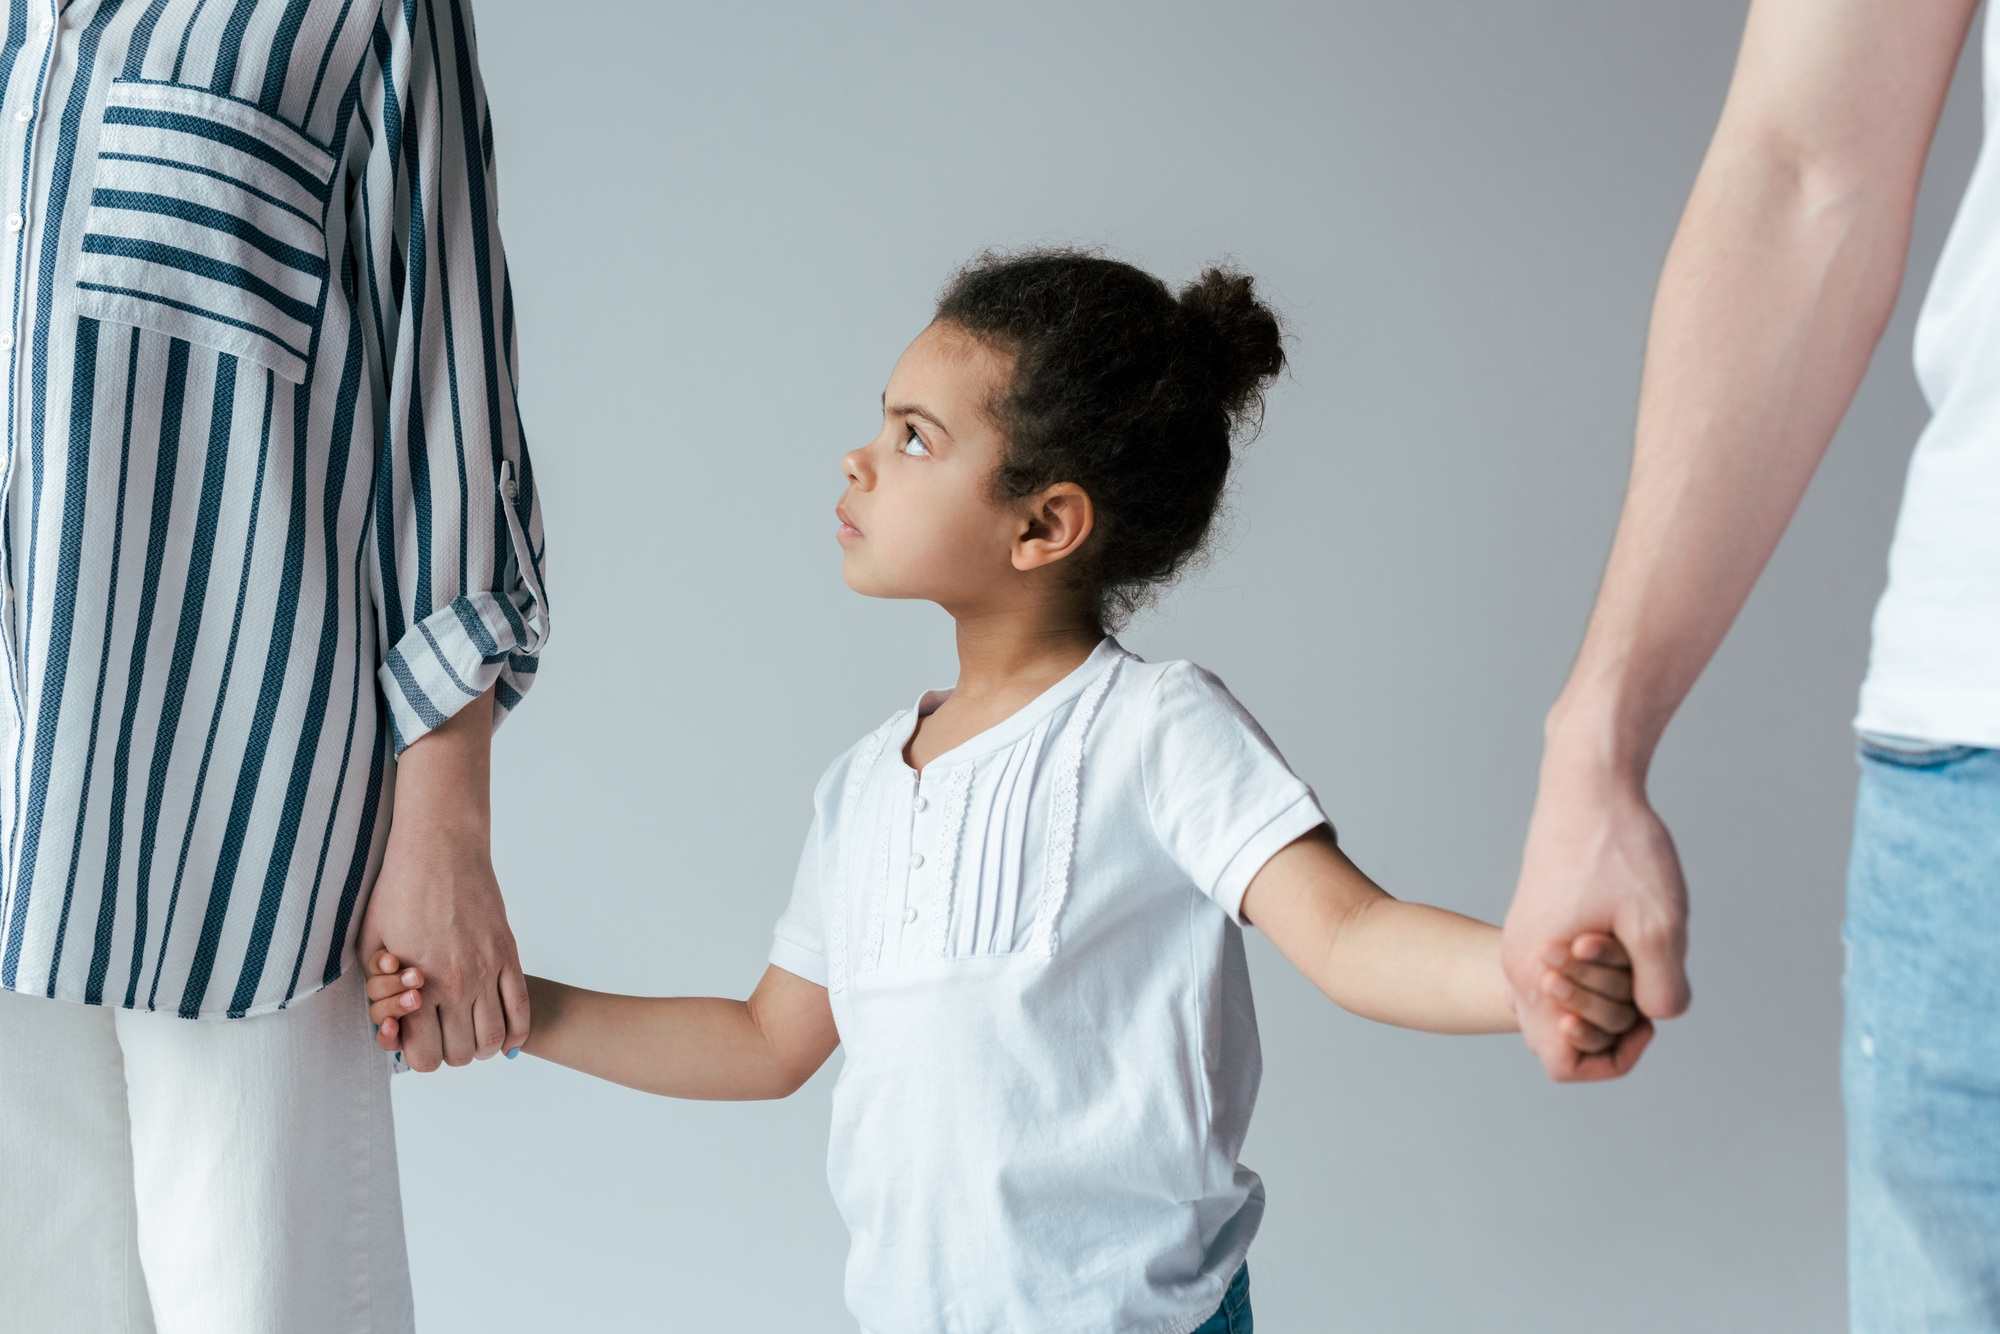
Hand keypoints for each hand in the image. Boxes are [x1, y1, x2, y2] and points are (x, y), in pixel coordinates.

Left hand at [356, 691, 528, 1071]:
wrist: (440, 847)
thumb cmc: (398, 891)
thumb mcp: (371, 944)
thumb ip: (378, 991)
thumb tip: (393, 1026)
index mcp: (420, 985)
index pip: (423, 1055)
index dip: (415, 1054)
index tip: (412, 1038)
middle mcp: (458, 983)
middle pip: (459, 1054)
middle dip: (446, 1053)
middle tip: (439, 1034)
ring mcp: (488, 970)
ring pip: (491, 1040)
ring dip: (478, 1047)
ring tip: (467, 1032)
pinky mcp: (509, 954)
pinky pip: (521, 1010)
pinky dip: (514, 1033)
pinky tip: (502, 1035)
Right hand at [1502, 758, 1688, 1080]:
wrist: (1586, 784)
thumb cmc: (1619, 849)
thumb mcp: (1658, 925)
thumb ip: (1661, 991)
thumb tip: (1655, 1018)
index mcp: (1535, 975)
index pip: (1562, 1064)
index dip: (1610, 1060)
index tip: (1646, 1023)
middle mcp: (1518, 965)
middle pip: (1561, 1039)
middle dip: (1612, 1023)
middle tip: (1644, 971)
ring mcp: (1522, 943)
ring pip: (1561, 1005)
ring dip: (1604, 995)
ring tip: (1636, 950)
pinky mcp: (1535, 924)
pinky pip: (1559, 976)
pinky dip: (1595, 971)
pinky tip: (1624, 935)